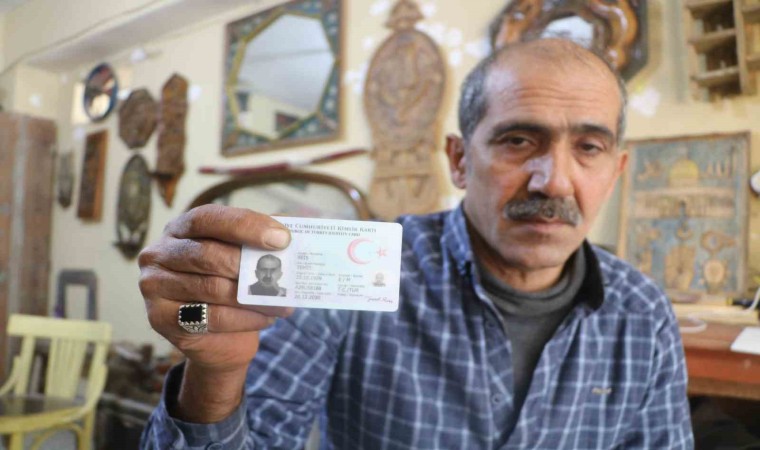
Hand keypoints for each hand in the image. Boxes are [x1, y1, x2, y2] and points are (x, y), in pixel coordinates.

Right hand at [138, 204, 292, 372]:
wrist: (218, 339)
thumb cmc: (232, 286)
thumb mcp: (244, 258)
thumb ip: (262, 241)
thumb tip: (297, 227)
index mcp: (182, 227)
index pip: (209, 218)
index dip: (246, 226)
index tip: (281, 238)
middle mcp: (160, 252)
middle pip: (207, 255)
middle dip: (249, 265)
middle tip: (281, 275)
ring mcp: (154, 285)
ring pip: (211, 289)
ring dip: (253, 297)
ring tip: (283, 303)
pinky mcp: (159, 318)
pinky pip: (210, 318)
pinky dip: (244, 318)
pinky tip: (266, 318)